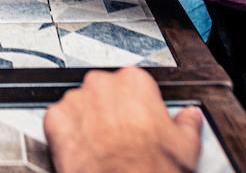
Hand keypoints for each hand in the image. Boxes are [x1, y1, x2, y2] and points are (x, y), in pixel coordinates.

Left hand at [43, 68, 202, 172]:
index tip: (136, 118)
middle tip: (118, 134)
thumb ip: (186, 122)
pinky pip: (59, 121)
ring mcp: (76, 99)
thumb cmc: (151, 166)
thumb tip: (189, 116)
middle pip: (103, 91)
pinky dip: (66, 133)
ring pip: (79, 105)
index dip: (134, 104)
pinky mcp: (55, 118)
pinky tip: (82, 148)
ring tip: (100, 145)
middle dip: (108, 109)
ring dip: (86, 120)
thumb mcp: (185, 143)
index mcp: (134, 81)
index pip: (132, 83)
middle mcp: (102, 83)